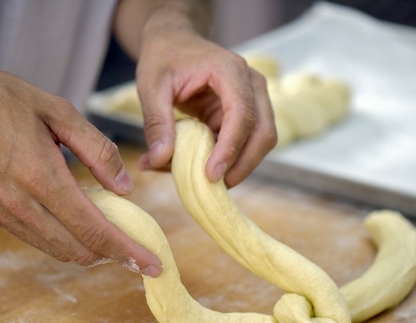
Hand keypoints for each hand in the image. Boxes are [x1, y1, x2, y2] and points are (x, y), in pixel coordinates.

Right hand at [0, 45, 161, 275]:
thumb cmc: (5, 101)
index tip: (153, 265)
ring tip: (113, 235)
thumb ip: (98, 152)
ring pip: (59, 251)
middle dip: (113, 255)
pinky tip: (79, 223)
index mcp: (42, 178)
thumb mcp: (61, 113)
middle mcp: (21, 205)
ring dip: (90, 250)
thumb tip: (125, 188)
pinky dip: (66, 240)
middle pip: (79, 250)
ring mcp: (5, 214)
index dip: (127, 252)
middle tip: (136, 246)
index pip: (94, 231)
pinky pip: (39, 240)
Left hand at [135, 29, 276, 187]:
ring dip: (237, 166)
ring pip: (260, 142)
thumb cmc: (165, 58)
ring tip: (203, 179)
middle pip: (263, 134)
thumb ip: (156, 122)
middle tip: (213, 187)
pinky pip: (245, 143)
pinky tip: (201, 167)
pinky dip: (228, 160)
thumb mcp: (152, 86)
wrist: (175, 41)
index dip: (230, 149)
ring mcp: (254, 99)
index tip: (211, 175)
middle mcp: (252, 84)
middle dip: (242, 166)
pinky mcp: (246, 114)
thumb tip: (159, 160)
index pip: (242, 116)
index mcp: (231, 71)